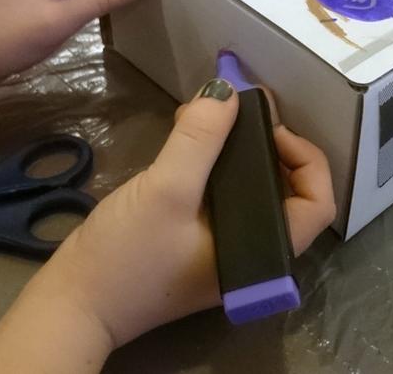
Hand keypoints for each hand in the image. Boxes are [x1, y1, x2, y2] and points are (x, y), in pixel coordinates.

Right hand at [40, 79, 336, 344]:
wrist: (74, 302)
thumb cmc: (127, 256)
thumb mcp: (166, 190)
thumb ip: (200, 139)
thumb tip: (228, 89)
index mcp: (264, 254)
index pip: (317, 203)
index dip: (305, 157)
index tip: (269, 128)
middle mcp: (253, 253)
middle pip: (287, 190)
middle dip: (268, 143)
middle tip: (236, 108)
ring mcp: (225, 249)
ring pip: (253, 190)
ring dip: (238, 149)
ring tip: (208, 113)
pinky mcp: (198, 241)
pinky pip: (223, 195)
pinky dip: (214, 163)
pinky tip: (188, 138)